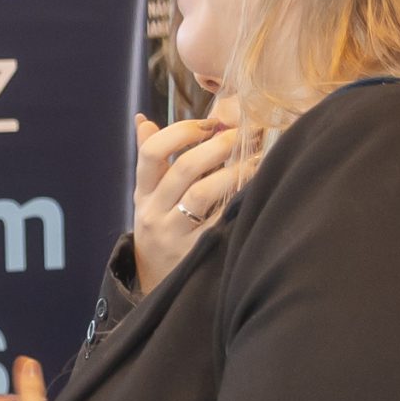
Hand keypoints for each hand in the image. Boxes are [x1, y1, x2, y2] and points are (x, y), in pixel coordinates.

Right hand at [132, 113, 250, 291]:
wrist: (154, 280)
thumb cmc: (159, 226)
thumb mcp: (147, 196)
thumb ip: (149, 159)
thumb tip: (143, 120)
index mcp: (142, 192)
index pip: (151, 152)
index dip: (182, 132)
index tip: (209, 125)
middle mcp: (153, 211)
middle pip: (184, 169)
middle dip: (219, 146)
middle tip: (245, 134)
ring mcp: (173, 233)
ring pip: (203, 194)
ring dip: (234, 171)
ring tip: (257, 158)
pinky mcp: (195, 252)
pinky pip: (219, 221)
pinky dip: (238, 201)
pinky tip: (255, 189)